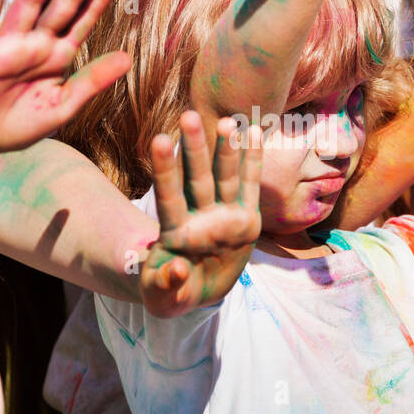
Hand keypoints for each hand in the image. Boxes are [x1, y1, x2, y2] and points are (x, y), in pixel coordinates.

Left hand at [140, 113, 262, 317]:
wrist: (195, 291)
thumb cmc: (172, 293)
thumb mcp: (164, 297)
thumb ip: (166, 285)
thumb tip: (176, 268)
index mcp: (175, 232)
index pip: (168, 196)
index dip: (165, 170)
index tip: (159, 140)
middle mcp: (199, 217)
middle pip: (196, 179)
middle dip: (194, 149)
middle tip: (188, 116)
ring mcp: (222, 216)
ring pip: (224, 179)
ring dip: (225, 150)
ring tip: (228, 122)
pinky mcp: (245, 220)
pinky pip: (250, 186)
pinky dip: (253, 160)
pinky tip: (254, 132)